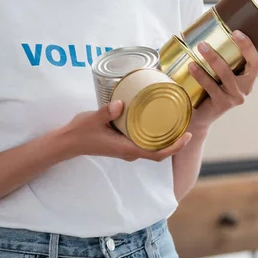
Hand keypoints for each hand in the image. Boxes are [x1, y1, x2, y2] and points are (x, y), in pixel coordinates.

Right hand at [57, 101, 191, 161]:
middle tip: (188, 123)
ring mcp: (127, 147)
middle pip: (160, 151)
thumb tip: (120, 104)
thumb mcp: (92, 119)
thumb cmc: (80, 132)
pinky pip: (145, 140)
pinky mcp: (124, 142)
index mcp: (127, 149)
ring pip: (153, 146)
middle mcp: (130, 150)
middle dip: (176, 140)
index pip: (157, 154)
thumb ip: (106, 112)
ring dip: (167, 137)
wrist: (68, 142)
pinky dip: (155, 133)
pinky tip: (158, 119)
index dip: (175, 147)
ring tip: (178, 120)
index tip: (187, 136)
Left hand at [188, 30, 257, 129]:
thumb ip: (220, 54)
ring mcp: (236, 96)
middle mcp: (247, 86)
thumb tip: (206, 25)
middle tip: (235, 32)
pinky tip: (192, 65)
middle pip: (255, 64)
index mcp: (249, 75)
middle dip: (247, 46)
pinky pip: (212, 87)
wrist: (199, 116)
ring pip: (228, 74)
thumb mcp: (218, 71)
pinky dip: (201, 75)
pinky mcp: (223, 104)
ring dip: (214, 58)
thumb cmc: (208, 87)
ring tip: (202, 46)